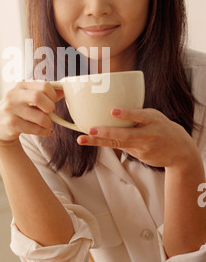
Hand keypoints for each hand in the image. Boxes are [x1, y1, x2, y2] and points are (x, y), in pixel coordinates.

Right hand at [0, 81, 63, 147]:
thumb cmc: (18, 110)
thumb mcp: (27, 97)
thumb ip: (44, 93)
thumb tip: (64, 89)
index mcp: (21, 85)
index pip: (44, 85)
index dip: (53, 95)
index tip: (52, 102)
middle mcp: (13, 95)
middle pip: (39, 97)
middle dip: (50, 108)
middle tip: (49, 113)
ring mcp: (10, 109)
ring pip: (39, 117)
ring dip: (48, 123)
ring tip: (47, 125)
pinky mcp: (10, 124)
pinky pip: (34, 129)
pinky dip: (43, 131)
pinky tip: (43, 131)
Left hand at [77, 108, 199, 168]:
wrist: (179, 150)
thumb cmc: (161, 126)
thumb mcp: (153, 116)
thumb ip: (136, 113)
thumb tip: (110, 106)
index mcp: (152, 119)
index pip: (139, 116)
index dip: (126, 114)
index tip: (112, 111)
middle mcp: (148, 134)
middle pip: (125, 134)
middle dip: (107, 133)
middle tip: (91, 129)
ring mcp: (143, 147)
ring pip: (117, 144)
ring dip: (98, 141)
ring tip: (82, 138)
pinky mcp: (138, 155)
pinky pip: (119, 147)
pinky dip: (104, 142)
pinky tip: (91, 139)